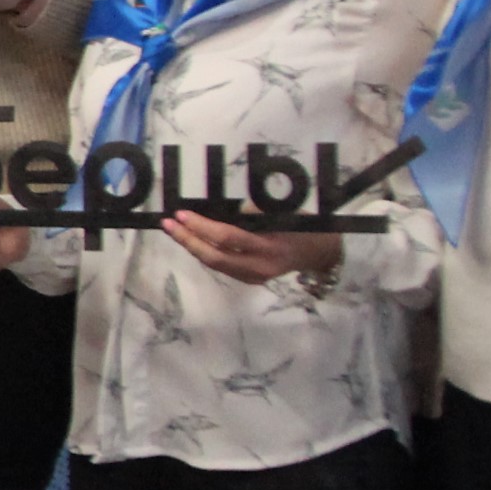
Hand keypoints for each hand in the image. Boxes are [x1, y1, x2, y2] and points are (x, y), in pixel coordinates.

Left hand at [160, 208, 342, 286]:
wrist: (322, 252)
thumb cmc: (303, 225)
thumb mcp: (283, 213)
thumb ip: (253, 213)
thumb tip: (218, 210)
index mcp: (269, 246)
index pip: (228, 238)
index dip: (202, 227)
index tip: (182, 214)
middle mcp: (260, 266)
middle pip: (214, 257)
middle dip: (188, 241)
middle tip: (168, 224)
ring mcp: (255, 276)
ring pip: (215, 264)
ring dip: (192, 247)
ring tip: (174, 230)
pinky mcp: (251, 279)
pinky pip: (222, 267)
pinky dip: (205, 253)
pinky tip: (192, 240)